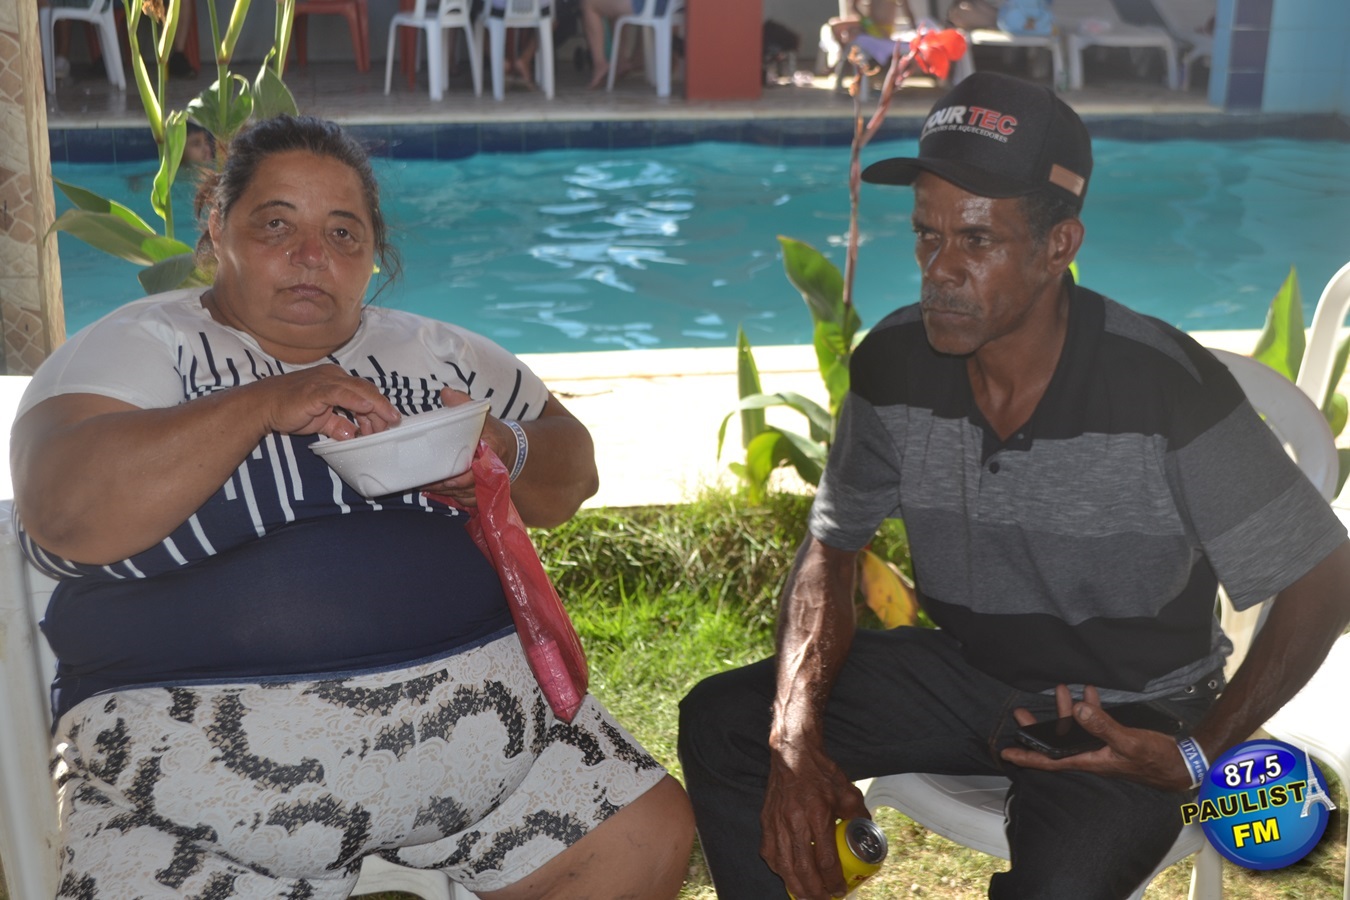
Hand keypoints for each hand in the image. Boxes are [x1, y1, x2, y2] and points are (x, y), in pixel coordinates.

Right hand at [255, 365, 399, 438]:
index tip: (387, 424)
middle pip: (366, 390)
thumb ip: (339, 426)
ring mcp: (324, 381)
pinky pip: (340, 393)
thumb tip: (354, 435)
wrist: (262, 406)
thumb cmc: (290, 410)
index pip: (364, 392)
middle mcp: (333, 377)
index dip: (378, 408)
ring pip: (358, 390)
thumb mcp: (321, 421)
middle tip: (391, 425)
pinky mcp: (315, 389)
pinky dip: (355, 400)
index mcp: (336, 381)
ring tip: (386, 420)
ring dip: (374, 406)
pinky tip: (366, 408)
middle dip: (381, 408)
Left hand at [417, 388, 516, 506]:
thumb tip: (445, 393)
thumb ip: (464, 404)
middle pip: (468, 485)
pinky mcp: (483, 492)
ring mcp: (489, 484)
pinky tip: (436, 492)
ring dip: (446, 493)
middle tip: (424, 482)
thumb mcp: (482, 415)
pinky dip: (452, 498)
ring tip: (424, 486)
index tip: (444, 477)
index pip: (477, 467)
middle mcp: (493, 471)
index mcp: (493, 450)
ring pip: (466, 495)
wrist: (512, 449)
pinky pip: (468, 501)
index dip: (460, 476)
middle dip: (446, 485)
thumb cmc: (492, 432)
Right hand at [761, 739, 869, 898]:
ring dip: (796, 886)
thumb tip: (867, 832)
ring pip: (784, 866)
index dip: (833, 881)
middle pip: (803, 869)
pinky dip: (778, 869)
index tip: (840, 890)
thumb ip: (859, 814)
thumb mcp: (847, 791)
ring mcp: (778, 823)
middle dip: (814, 892)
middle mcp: (795, 822)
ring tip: (806, 896)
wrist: (793, 754)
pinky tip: (787, 875)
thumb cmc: (820, 772)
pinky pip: (769, 853)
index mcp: (818, 815)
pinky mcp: (767, 821)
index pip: (825, 860)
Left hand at [1000, 685, 1191, 790]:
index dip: (1027, 757)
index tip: (1006, 752)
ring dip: (1064, 710)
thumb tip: (1077, 710)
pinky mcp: (1113, 739)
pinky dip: (1090, 707)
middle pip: (1056, 742)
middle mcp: (1090, 755)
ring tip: (1059, 688)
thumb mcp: (1128, 742)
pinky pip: (1095, 722)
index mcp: (1088, 760)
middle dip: (1037, 728)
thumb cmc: (1155, 759)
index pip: (1049, 761)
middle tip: (1020, 712)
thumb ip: (1102, 727)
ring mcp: (1101, 747)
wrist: (1181, 763)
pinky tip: (1088, 692)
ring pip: (1074, 729)